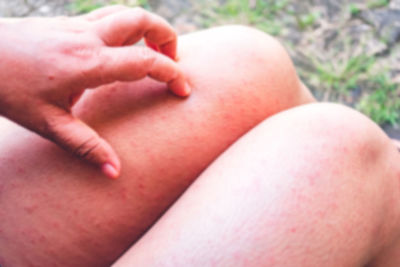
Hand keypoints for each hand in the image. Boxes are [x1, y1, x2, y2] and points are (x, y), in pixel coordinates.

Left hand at [0, 6, 189, 178]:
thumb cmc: (7, 88)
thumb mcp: (48, 124)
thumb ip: (86, 147)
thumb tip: (115, 172)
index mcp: (88, 64)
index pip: (145, 61)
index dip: (172, 74)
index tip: (184, 89)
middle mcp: (87, 37)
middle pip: (142, 19)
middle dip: (168, 37)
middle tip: (173, 61)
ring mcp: (77, 25)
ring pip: (126, 13)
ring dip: (149, 28)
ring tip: (153, 54)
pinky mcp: (68, 22)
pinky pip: (109, 16)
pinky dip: (128, 27)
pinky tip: (121, 49)